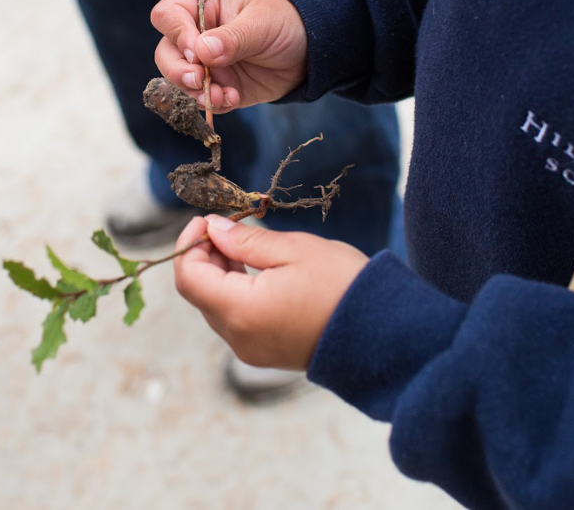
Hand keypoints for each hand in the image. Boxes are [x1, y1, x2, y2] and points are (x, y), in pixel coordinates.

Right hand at [152, 0, 307, 113]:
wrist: (310, 51)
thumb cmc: (285, 21)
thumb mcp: (262, 23)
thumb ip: (232, 38)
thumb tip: (201, 52)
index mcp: (203, 6)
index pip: (168, 15)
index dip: (177, 34)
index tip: (197, 52)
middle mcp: (197, 35)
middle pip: (166, 53)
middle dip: (178, 71)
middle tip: (198, 80)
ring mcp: (206, 63)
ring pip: (179, 81)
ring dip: (195, 93)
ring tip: (222, 96)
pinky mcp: (219, 86)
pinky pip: (203, 99)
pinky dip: (213, 104)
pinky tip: (233, 99)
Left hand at [173, 215, 367, 369]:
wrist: (384, 333)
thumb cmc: (342, 285)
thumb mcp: (294, 249)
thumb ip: (246, 240)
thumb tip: (213, 229)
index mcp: (241, 311)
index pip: (190, 277)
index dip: (189, 244)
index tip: (207, 219)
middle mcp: (238, 337)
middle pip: (199, 293)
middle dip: (205, 256)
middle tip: (228, 226)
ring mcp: (251, 350)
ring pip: (215, 306)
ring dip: (220, 274)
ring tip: (244, 245)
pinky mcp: (266, 353)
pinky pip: (235, 320)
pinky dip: (235, 292)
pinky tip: (257, 271)